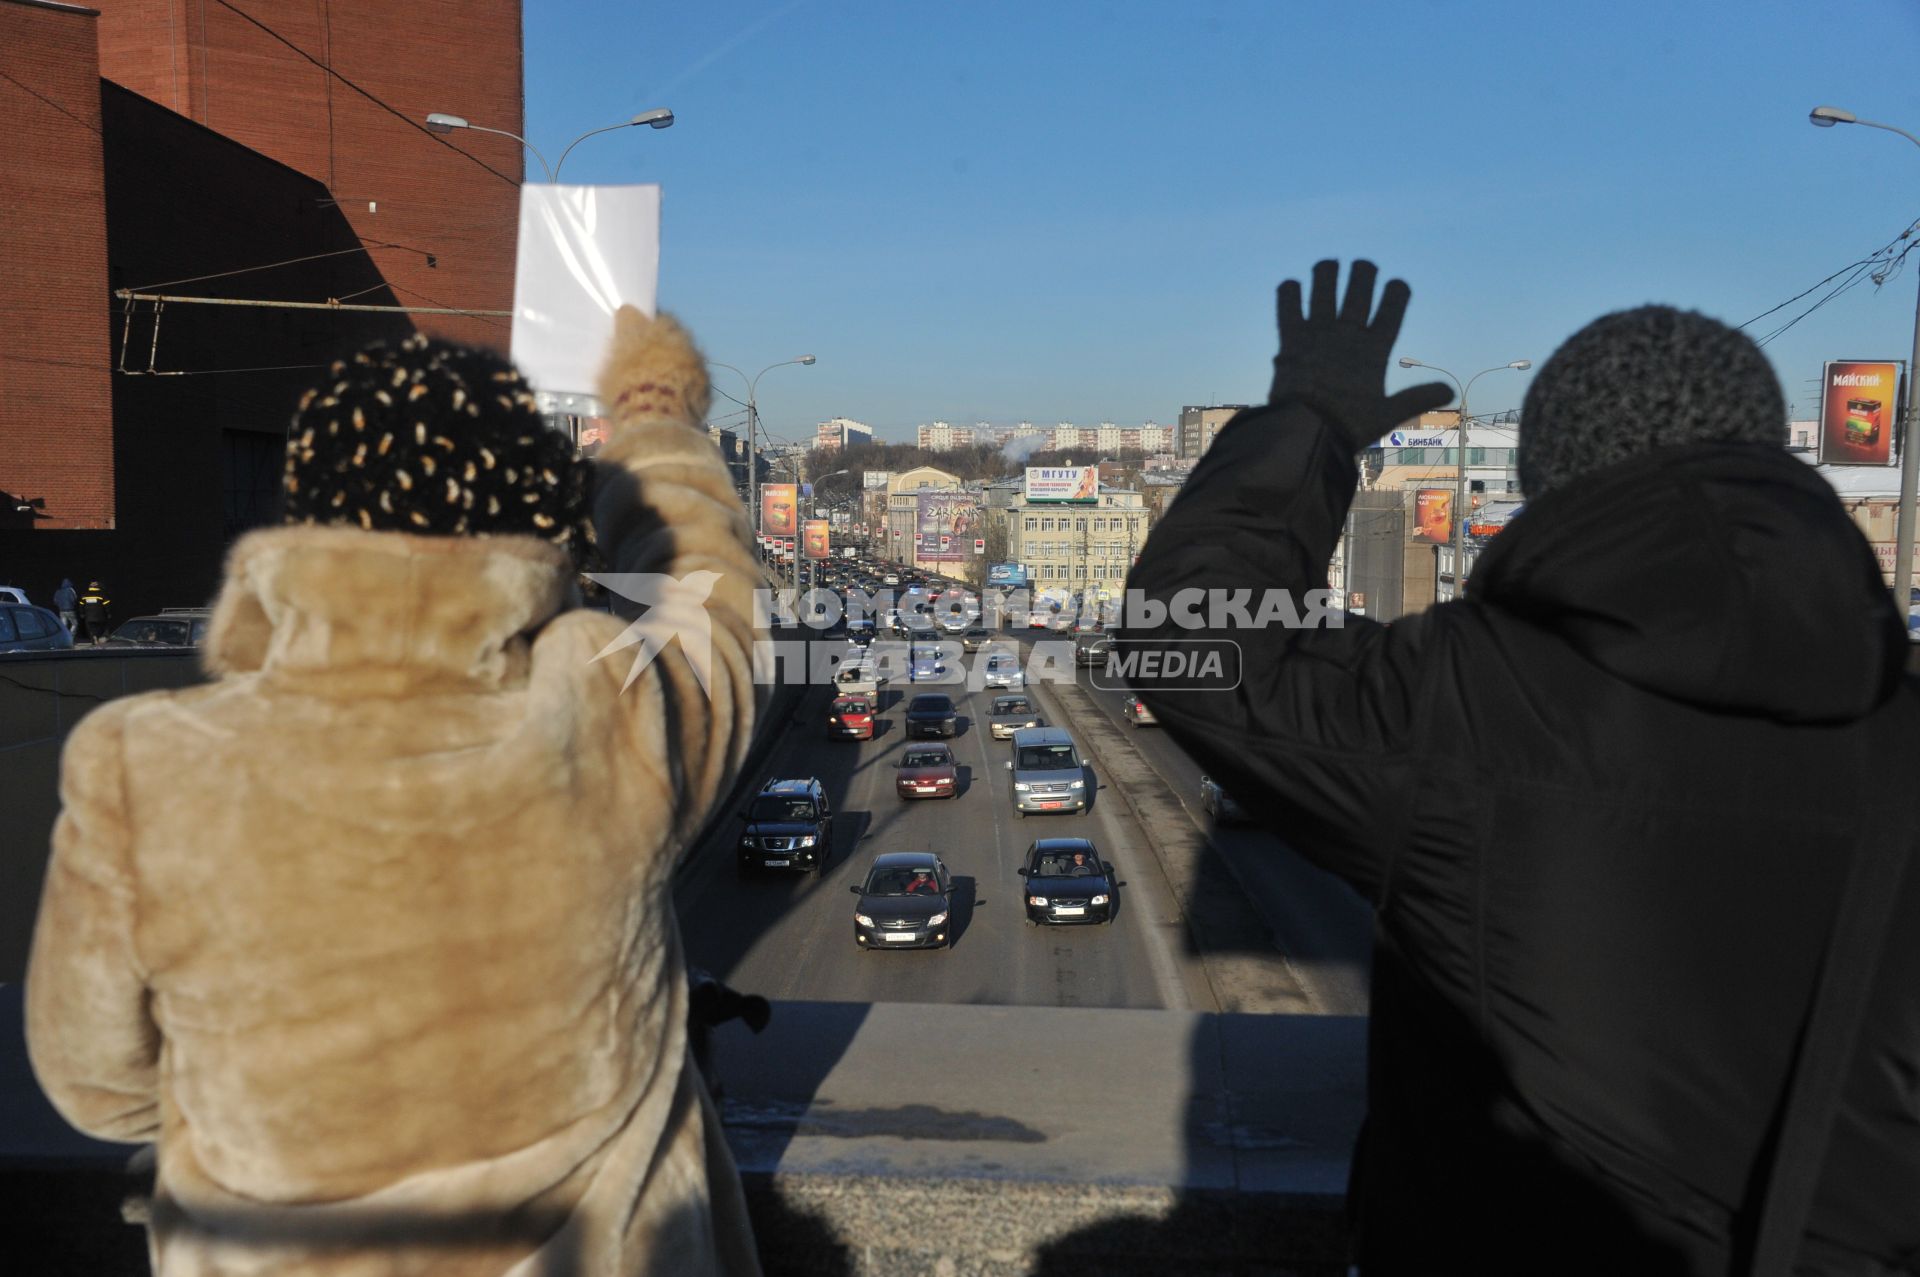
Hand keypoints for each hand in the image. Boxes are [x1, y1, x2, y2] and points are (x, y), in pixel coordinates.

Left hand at [1267, 259, 1452, 450]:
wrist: (1304, 433)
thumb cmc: (1347, 426)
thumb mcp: (1388, 414)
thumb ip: (1417, 398)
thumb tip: (1451, 392)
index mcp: (1374, 349)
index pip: (1393, 309)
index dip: (1397, 291)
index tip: (1397, 284)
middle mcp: (1346, 334)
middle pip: (1358, 290)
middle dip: (1363, 273)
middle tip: (1364, 266)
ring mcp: (1317, 333)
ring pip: (1324, 288)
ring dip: (1327, 272)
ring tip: (1328, 265)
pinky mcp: (1290, 339)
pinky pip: (1288, 305)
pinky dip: (1289, 293)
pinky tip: (1291, 286)